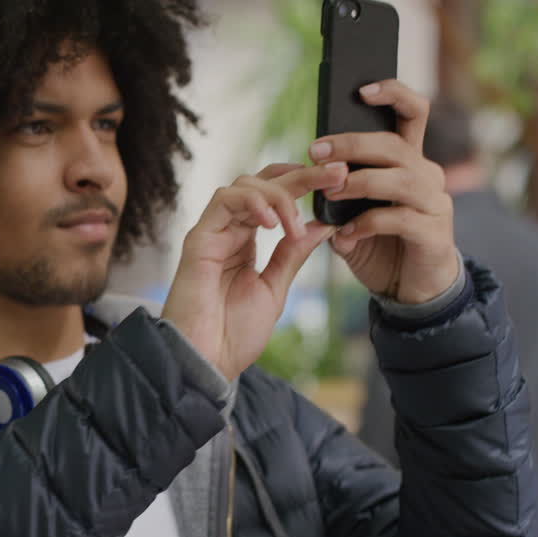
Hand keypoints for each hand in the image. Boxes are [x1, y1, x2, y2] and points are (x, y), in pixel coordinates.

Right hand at [163, 162, 347, 379]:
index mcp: (245, 242)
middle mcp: (228, 231)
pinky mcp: (198, 238)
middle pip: (262, 183)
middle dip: (303, 176)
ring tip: (295, 223)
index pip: (274, 198)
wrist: (206, 361)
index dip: (305, 184)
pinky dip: (252, 203)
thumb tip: (321, 225)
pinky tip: (273, 223)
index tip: (339, 181)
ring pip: (244, 185)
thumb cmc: (234, 333)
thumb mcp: (275, 288)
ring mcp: (212, 232)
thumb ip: (293, 254)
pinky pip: (223, 200)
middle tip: (336, 175)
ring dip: (278, 195)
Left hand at [313, 80, 458, 303]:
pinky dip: (364, 225)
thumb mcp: (354, 214)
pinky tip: (344, 235)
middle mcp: (427, 174)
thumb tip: (310, 175)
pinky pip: (396, 219)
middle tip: (316, 153)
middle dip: (351, 145)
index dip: (392, 93)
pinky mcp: (433, 232)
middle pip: (394, 145)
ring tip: (329, 194)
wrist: (411, 289)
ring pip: (397, 178)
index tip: (361, 90)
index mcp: (409, 161)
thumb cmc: (381, 245)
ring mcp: (434, 202)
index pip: (413, 112)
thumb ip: (337, 194)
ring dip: (357, 182)